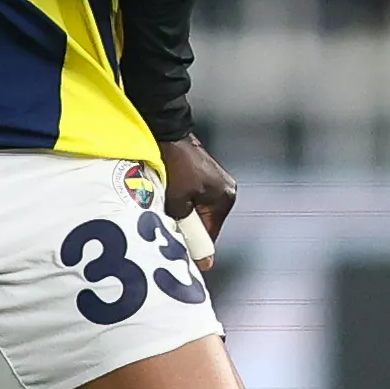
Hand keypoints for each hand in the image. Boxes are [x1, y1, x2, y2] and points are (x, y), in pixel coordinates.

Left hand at [160, 134, 237, 251]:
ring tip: (164, 214)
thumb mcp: (179, 201)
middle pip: (205, 222)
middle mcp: (223, 189)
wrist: (167, 131)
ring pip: (196, 210)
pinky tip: (165, 201)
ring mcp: (213, 180)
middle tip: (168, 232)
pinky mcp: (200, 173)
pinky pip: (191, 197)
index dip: (197, 246)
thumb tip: (201, 257)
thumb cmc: (176, 163)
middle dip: (187, 228)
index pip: (212, 232)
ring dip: (181, 214)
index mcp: (225, 196)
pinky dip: (179, 201)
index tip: (185, 257)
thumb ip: (187, 228)